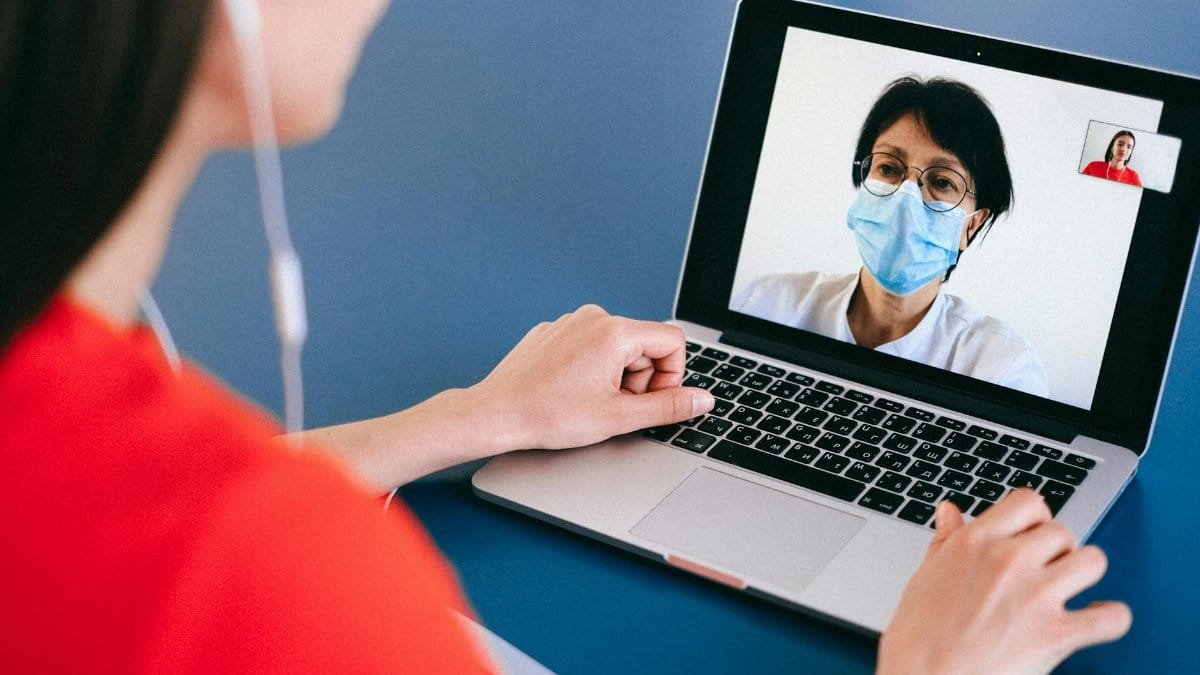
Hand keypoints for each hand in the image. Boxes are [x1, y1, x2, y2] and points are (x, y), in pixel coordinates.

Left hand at [471, 304, 713, 450]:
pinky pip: (590, 346)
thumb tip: (702, 400)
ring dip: (616, 376)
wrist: (496, 414)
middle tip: (613, 406)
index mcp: (615, 331)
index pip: (673, 342)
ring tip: (589, 400)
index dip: (670, 376)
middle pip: (645, 345)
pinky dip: (591, 369)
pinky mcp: (554, 332)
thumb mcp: (619, 417)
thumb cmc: (548, 415)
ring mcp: (571, 321)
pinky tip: (570, 391)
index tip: (647, 400)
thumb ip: (668, 407)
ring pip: (617, 347)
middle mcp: (594, 317)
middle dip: (640, 379)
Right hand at [878, 489, 1130, 674]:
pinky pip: (1112, 617)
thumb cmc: (918, 639)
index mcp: (975, 542)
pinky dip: (1111, 618)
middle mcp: (1009, 560)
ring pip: (1093, 561)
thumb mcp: (924, 577)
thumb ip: (946, 540)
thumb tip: (949, 511)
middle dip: (1057, 551)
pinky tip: (1096, 619)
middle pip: (1062, 532)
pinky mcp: (1057, 635)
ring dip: (1084, 575)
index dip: (1034, 519)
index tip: (1030, 535)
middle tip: (1043, 572)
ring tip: (1070, 589)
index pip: (1028, 502)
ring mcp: (1036, 596)